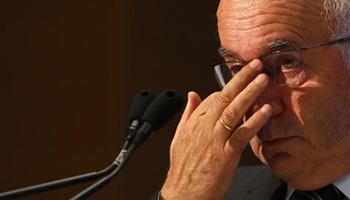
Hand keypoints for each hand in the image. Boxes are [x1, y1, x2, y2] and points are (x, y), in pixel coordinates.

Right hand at [160, 59, 271, 199]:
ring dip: (249, 93)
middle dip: (241, 78)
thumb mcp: (179, 136)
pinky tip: (265, 111)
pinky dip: (254, 121)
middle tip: (256, 64)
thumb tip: (192, 94)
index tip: (245, 76)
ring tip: (263, 79)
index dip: (231, 85)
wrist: (183, 193)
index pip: (214, 96)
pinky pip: (241, 134)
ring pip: (233, 111)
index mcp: (195, 122)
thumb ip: (188, 113)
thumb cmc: (183, 167)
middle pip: (224, 97)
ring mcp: (214, 139)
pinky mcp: (225, 154)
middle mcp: (204, 127)